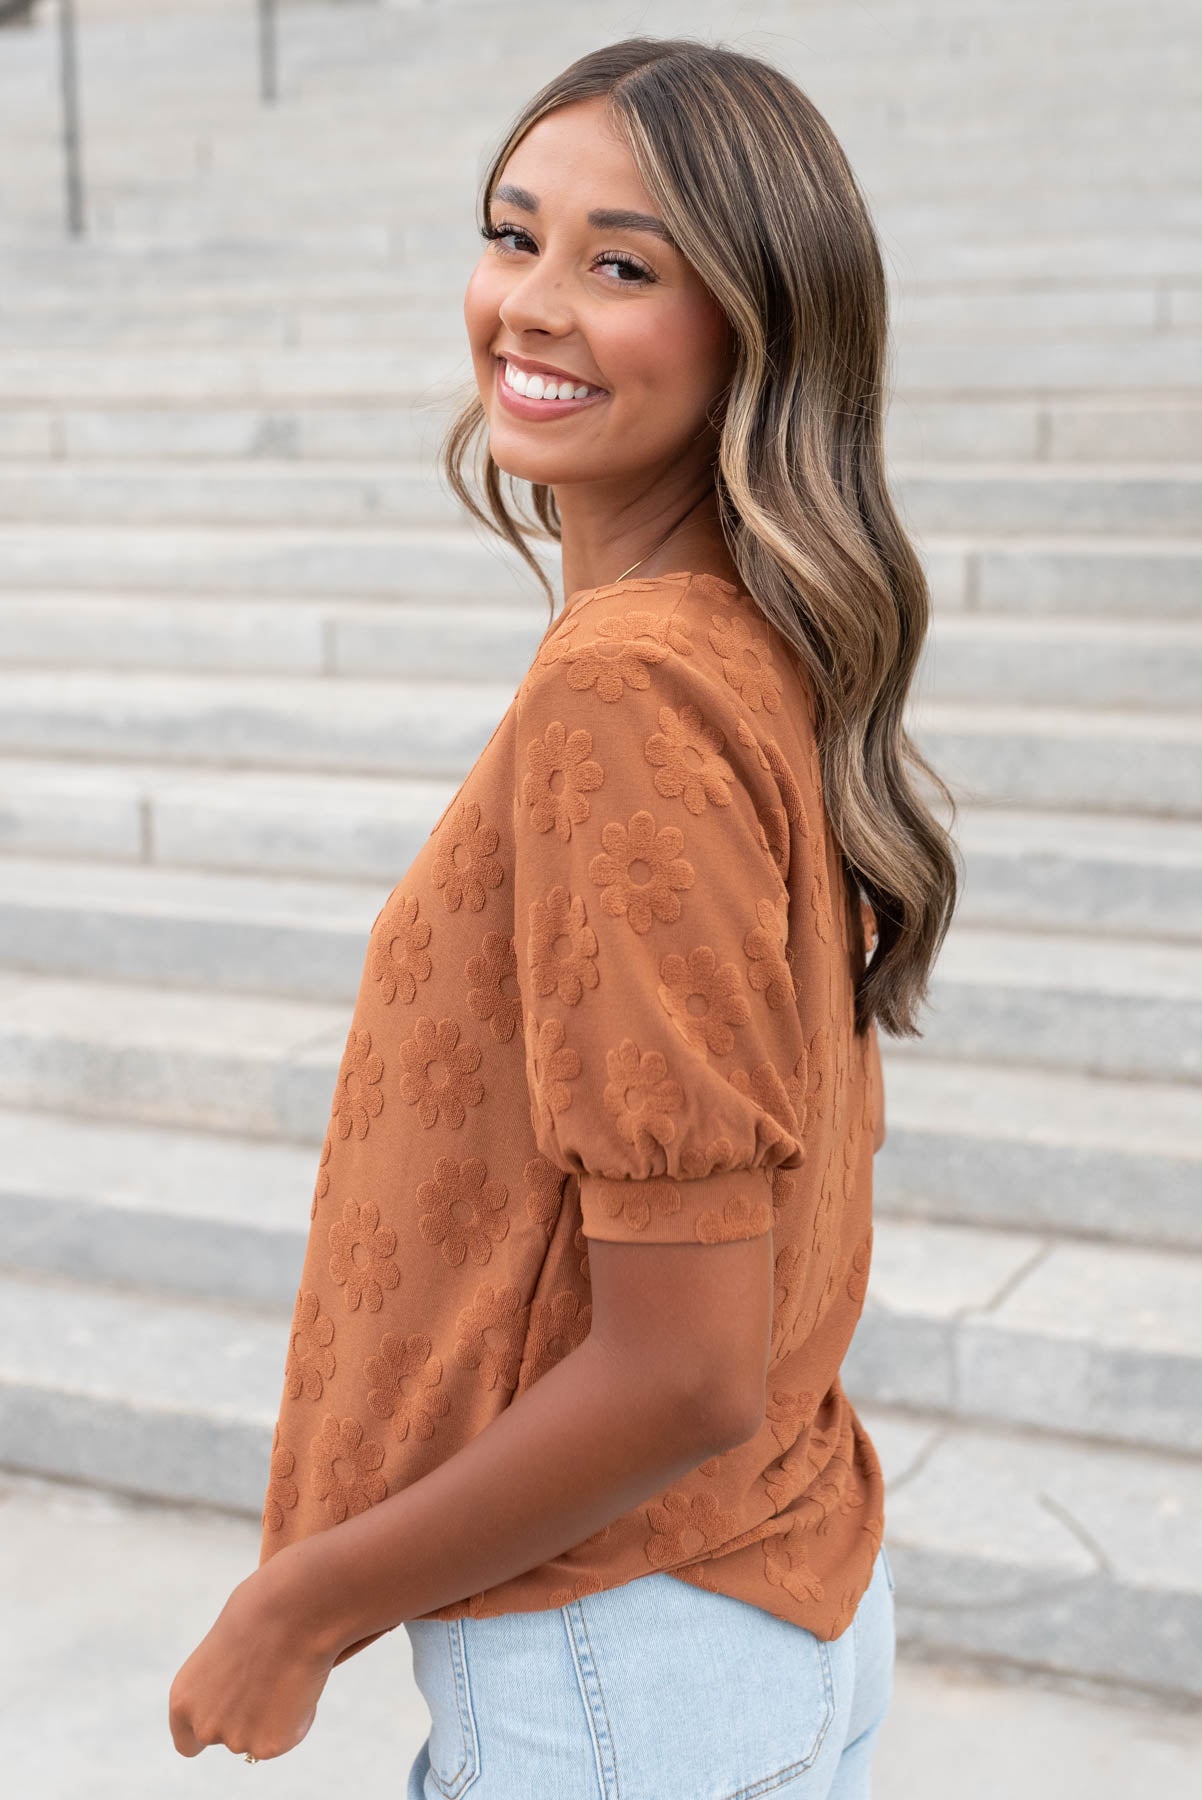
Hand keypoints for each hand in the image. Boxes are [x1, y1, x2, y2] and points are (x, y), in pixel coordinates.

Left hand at [168, 1567, 335, 1762]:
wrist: (293, 1611)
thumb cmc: (263, 1608)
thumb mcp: (227, 1642)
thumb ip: (223, 1675)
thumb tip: (243, 1684)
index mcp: (184, 1697)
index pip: (187, 1741)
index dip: (210, 1730)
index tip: (229, 1717)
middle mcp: (203, 1725)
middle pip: (227, 1738)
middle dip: (246, 1720)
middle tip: (271, 1685)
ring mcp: (235, 1740)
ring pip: (260, 1736)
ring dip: (274, 1716)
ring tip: (289, 1673)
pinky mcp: (268, 1746)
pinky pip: (287, 1736)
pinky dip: (297, 1718)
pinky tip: (301, 1683)